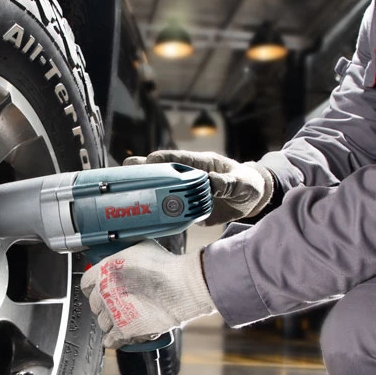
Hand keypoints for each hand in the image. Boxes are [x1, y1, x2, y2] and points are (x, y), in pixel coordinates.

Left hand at [80, 240, 216, 349]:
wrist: (182, 286)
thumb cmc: (166, 266)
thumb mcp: (141, 247)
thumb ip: (126, 253)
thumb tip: (125, 252)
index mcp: (104, 270)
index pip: (85, 283)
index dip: (94, 287)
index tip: (99, 289)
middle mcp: (104, 292)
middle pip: (94, 304)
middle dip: (105, 304)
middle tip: (118, 303)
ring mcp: (113, 312)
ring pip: (103, 322)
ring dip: (111, 321)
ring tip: (125, 318)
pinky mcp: (124, 330)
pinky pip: (111, 340)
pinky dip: (115, 339)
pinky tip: (121, 335)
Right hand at [124, 150, 273, 224]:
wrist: (251, 201)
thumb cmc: (248, 184)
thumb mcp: (242, 183)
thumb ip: (228, 182)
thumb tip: (212, 182)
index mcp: (202, 164)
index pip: (179, 159)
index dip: (163, 159)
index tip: (148, 161)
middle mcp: (190, 177)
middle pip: (163, 171)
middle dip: (143, 170)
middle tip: (125, 169)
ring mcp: (186, 193)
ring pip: (162, 190)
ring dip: (145, 190)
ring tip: (123, 190)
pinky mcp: (187, 209)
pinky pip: (170, 210)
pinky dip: (156, 212)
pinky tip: (141, 215)